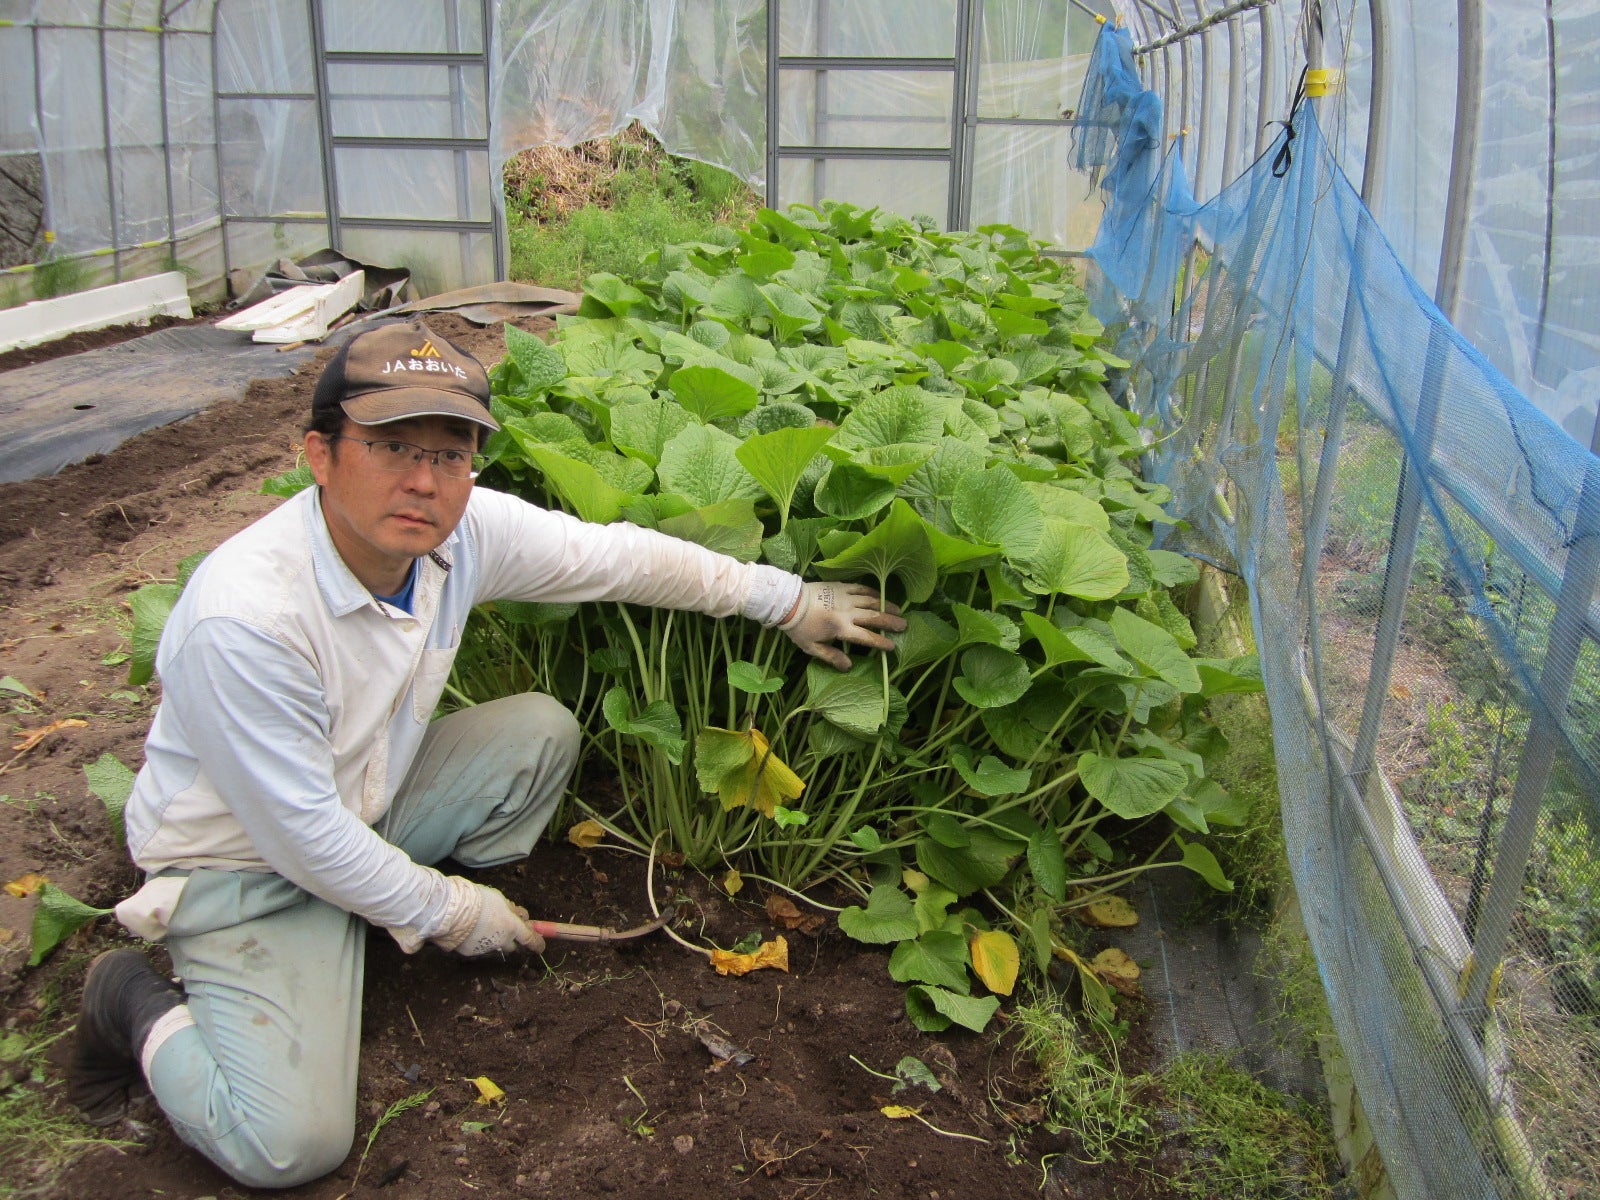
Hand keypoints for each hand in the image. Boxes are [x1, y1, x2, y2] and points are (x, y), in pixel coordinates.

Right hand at [434, 878, 545, 956]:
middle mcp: (502, 940)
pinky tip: (470, 929)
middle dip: (511, 938)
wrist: (453, 912)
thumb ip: (511, 910)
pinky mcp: (472, 952)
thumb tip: (518, 915)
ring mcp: (487, 948)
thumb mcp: (500, 899)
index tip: (541, 947)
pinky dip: (478, 940)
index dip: (537, 943)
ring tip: (481, 924)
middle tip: (503, 926)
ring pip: (495, 945)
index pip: (530, 939)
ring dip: (493, 938)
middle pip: (512, 944)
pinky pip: (479, 946)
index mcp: (512, 927)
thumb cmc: (478, 900)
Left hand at [779, 581, 906, 670]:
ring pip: (871, 600)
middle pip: (874, 617)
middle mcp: (847, 612)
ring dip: (886, 605)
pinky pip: (860, 588)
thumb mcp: (811, 648)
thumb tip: (849, 666)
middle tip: (904, 625)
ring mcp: (845, 597)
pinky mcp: (840, 586)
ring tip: (898, 610)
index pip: (865, 637)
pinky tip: (880, 595)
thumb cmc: (799, 627)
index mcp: (840, 628)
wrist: (788, 602)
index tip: (891, 646)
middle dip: (890, 622)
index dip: (880, 642)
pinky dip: (872, 591)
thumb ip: (831, 657)